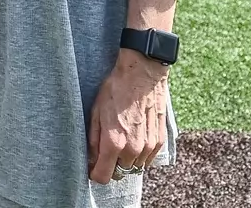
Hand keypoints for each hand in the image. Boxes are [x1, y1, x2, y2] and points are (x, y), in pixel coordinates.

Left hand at [87, 48, 168, 183]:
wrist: (141, 75)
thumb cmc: (115, 90)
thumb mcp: (95, 112)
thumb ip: (93, 140)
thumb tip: (91, 159)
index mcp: (114, 143)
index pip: (103, 176)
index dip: (94, 174)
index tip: (91, 167)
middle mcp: (133, 149)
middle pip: (119, 174)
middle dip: (110, 166)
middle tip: (104, 151)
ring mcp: (148, 147)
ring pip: (134, 167)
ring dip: (125, 161)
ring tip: (120, 141)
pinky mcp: (159, 141)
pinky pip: (147, 159)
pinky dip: (138, 155)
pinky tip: (133, 138)